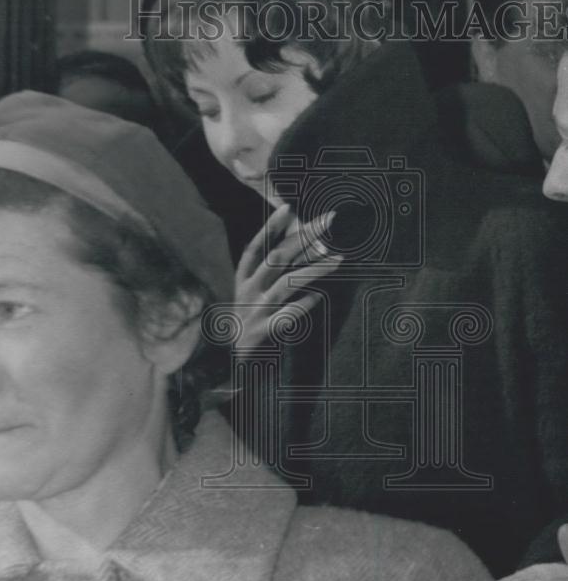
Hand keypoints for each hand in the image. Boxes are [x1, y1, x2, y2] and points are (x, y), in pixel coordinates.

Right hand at [234, 202, 342, 353]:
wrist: (241, 373)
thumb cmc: (256, 332)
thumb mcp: (257, 301)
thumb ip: (272, 278)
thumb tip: (296, 247)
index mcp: (244, 284)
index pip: (255, 250)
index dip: (269, 228)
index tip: (288, 208)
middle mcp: (248, 295)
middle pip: (276, 259)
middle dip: (303, 238)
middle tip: (328, 221)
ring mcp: (255, 314)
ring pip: (286, 284)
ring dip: (314, 269)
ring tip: (338, 258)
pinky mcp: (263, 335)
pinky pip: (286, 317)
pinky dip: (303, 306)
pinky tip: (318, 298)